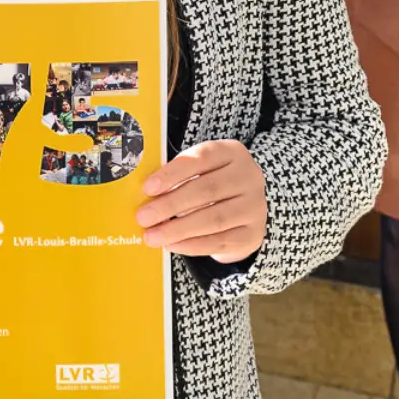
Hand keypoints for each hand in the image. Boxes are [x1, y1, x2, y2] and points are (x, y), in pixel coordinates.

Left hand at [137, 139, 266, 262]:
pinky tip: (171, 245)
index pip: (201, 158)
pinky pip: (220, 241)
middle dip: (170, 205)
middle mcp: (248, 176)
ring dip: (178, 229)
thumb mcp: (198, 171)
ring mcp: (254, 206)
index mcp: (231, 153)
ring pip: (214, 219)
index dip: (173, 173)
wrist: (243, 209)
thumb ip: (176, 176)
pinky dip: (192, 245)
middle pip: (206, 190)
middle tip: (143, 217)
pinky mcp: (253, 233)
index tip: (148, 188)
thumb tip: (145, 194)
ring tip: (152, 236)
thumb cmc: (210, 184)